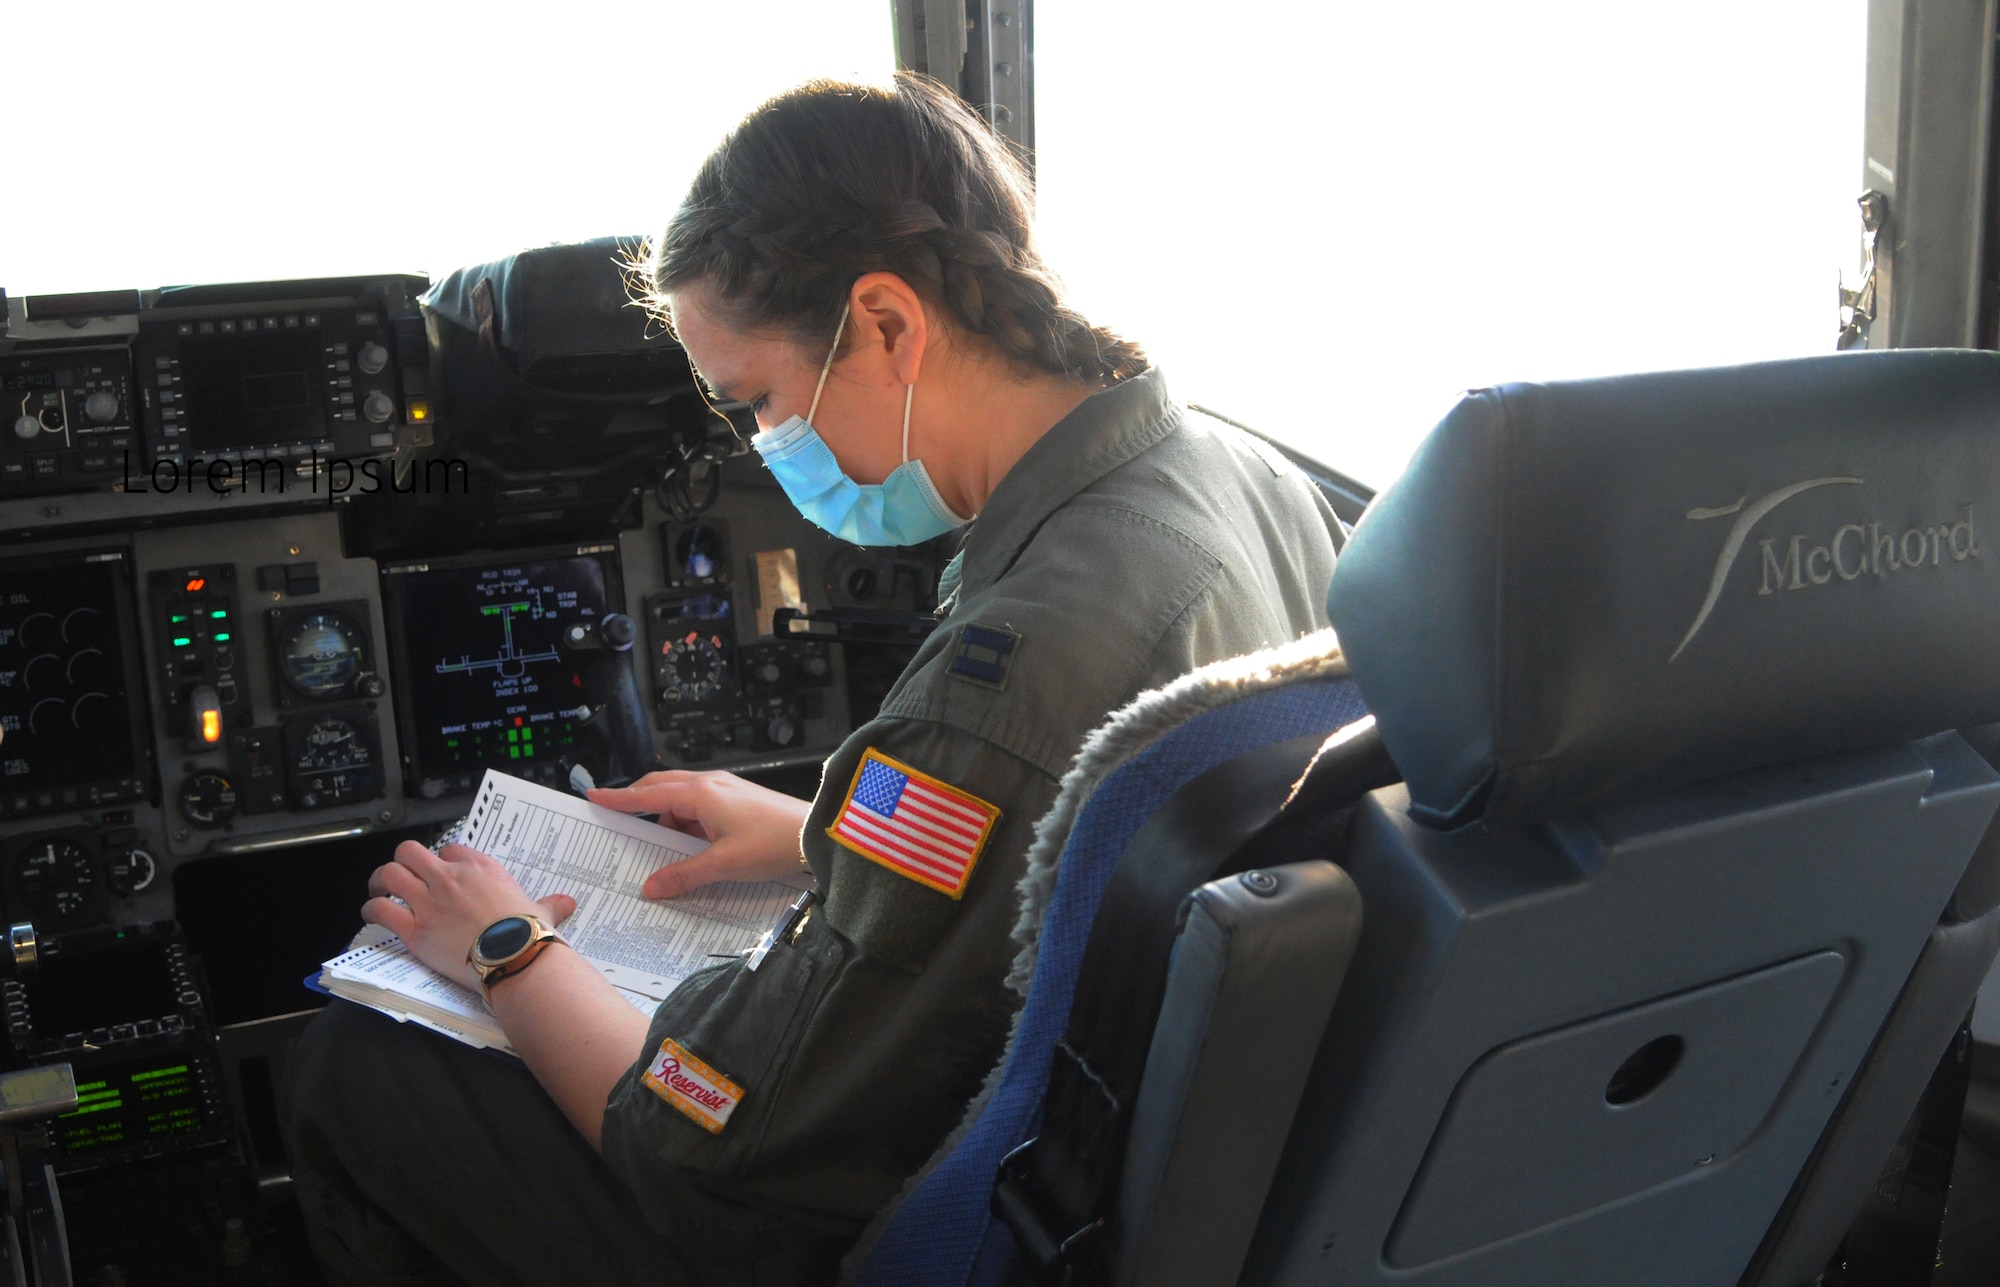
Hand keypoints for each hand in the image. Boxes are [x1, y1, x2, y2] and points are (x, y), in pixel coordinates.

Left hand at [362, 841, 577, 990]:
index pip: (449, 848)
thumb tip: (568, 903)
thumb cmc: (528, 934)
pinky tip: (373, 913)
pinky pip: (381, 909)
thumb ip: (549, 903)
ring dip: (380, 881)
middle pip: (410, 851)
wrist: (515, 958)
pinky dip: (373, 909)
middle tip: (402, 874)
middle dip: (403, 861)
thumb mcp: (542, 911)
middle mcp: (449, 877)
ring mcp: (429, 901)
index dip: (442, 860)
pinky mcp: (415, 928)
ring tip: (379, 889)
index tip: (441, 873)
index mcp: (480, 867)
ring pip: (390, 874)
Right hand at [587, 770, 811, 898]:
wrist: (816, 832)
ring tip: (657, 851)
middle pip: (661, 790)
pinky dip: (688, 826)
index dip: (619, 798)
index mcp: (700, 794)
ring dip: (667, 822)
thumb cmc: (773, 842)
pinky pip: (700, 809)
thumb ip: (684, 875)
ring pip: (682, 801)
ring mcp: (725, 791)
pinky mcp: (738, 801)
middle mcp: (709, 785)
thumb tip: (651, 887)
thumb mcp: (723, 864)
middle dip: (638, 805)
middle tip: (617, 822)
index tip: (594, 796)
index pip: (647, 795)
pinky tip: (689, 850)